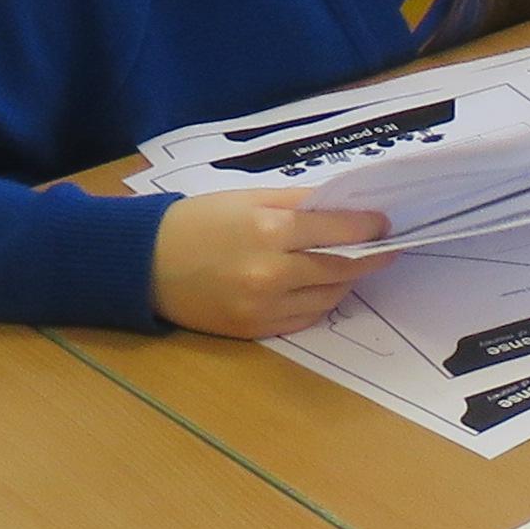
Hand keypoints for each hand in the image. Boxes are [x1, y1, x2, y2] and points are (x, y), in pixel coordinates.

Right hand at [153, 186, 384, 337]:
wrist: (144, 264)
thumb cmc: (196, 223)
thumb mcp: (246, 199)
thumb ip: (296, 203)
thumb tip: (342, 209)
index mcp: (268, 231)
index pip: (337, 232)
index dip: (368, 228)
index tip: (385, 225)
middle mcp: (271, 273)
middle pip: (340, 268)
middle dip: (368, 257)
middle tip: (385, 249)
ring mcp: (263, 306)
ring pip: (328, 297)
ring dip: (345, 282)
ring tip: (349, 266)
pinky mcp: (255, 330)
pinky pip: (305, 319)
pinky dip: (319, 303)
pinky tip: (321, 288)